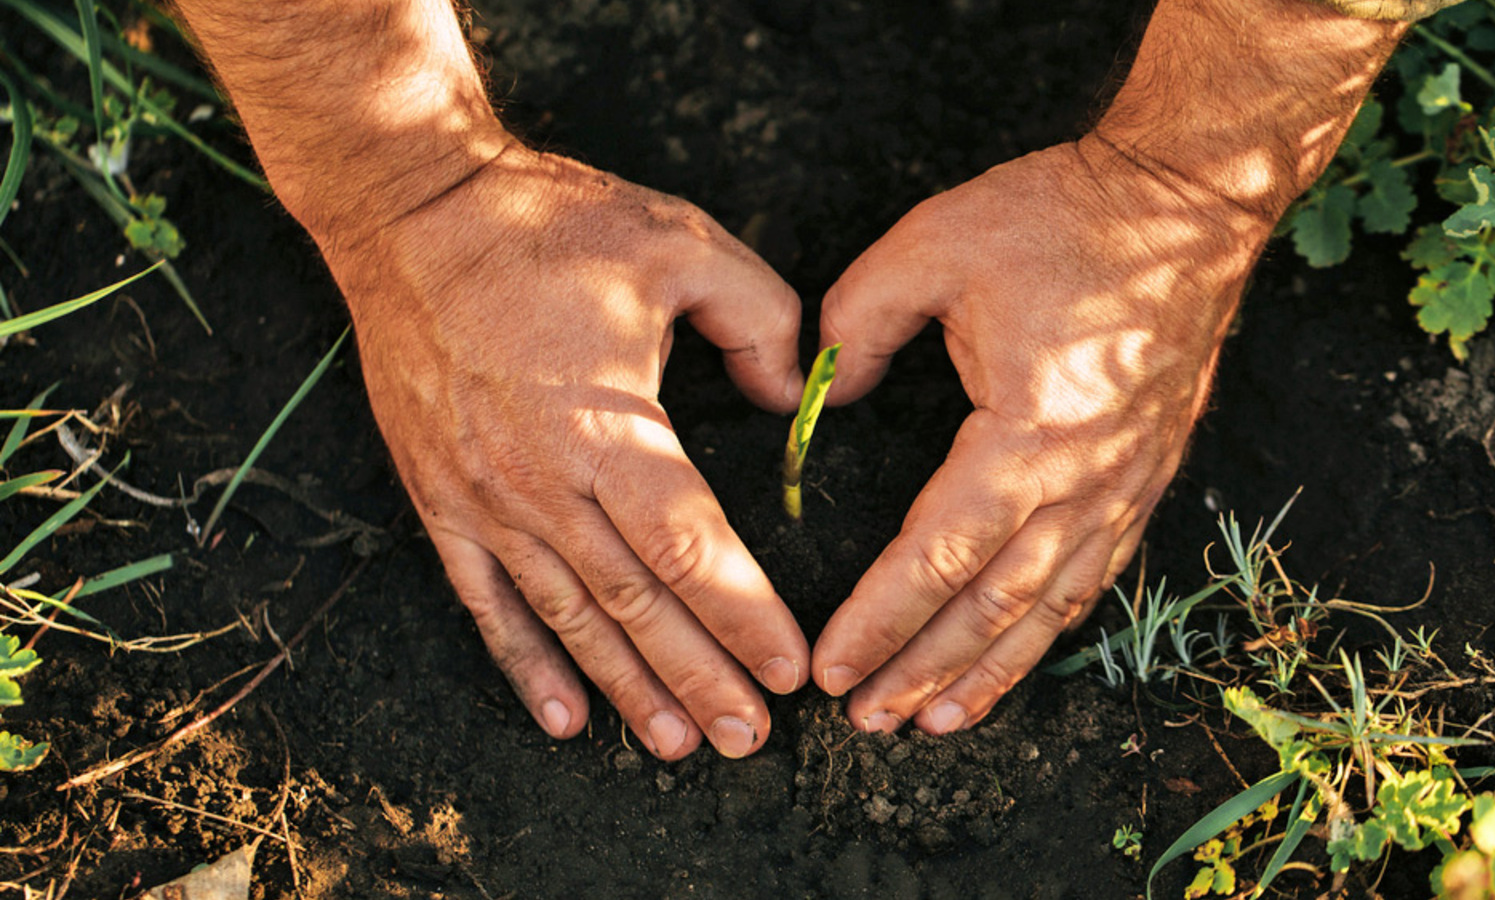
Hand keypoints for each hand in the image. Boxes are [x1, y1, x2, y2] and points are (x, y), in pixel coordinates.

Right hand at [327, 144, 808, 758]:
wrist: (411, 212)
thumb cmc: (546, 225)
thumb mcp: (681, 244)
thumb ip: (760, 320)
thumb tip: (788, 398)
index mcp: (604, 425)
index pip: (690, 550)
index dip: (744, 616)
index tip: (791, 669)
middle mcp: (541, 482)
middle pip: (636, 605)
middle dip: (701, 678)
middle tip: (751, 739)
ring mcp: (484, 500)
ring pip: (568, 618)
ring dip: (626, 688)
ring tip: (677, 745)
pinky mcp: (442, 500)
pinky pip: (486, 603)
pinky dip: (526, 665)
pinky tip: (563, 717)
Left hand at [811, 135, 1278, 732]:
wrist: (1188, 204)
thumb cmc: (1064, 219)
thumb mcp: (934, 246)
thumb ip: (856, 323)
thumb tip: (821, 395)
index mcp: (1028, 435)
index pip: (936, 558)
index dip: (878, 621)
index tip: (830, 669)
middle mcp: (1085, 481)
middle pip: (992, 607)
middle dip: (923, 670)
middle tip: (866, 721)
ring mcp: (1125, 486)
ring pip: (1049, 608)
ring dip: (988, 671)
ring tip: (934, 720)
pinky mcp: (1145, 477)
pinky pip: (1094, 576)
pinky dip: (1049, 629)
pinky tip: (1017, 654)